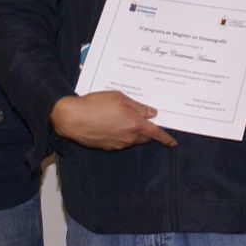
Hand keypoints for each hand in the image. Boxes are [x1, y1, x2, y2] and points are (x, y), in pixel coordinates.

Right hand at [51, 91, 177, 149]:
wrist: (72, 118)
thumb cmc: (95, 104)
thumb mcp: (119, 98)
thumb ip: (138, 106)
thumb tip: (152, 113)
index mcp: (135, 125)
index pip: (156, 133)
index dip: (165, 138)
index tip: (173, 142)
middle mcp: (129, 138)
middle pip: (145, 137)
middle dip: (148, 131)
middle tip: (146, 121)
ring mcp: (118, 144)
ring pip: (132, 139)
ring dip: (133, 131)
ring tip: (123, 118)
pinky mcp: (108, 147)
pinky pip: (121, 141)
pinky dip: (121, 134)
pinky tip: (112, 124)